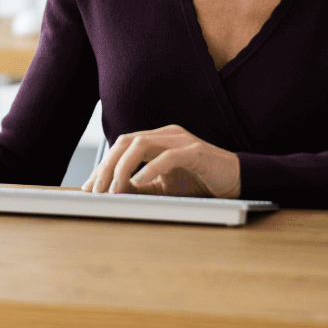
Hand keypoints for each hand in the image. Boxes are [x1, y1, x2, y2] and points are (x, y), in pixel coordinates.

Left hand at [81, 124, 240, 197]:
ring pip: (141, 144)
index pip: (122, 147)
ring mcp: (181, 140)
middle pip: (126, 142)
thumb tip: (113, 193)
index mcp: (157, 140)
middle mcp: (166, 135)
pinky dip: (150, 169)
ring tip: (113, 189)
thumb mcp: (164, 188)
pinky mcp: (196, 151)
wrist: (238, 181)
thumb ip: (141, 187)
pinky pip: (168, 156)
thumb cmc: (200, 183)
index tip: (89, 187)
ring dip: (123, 168)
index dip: (102, 166)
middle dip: (107, 166)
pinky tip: (139, 183)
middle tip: (96, 190)